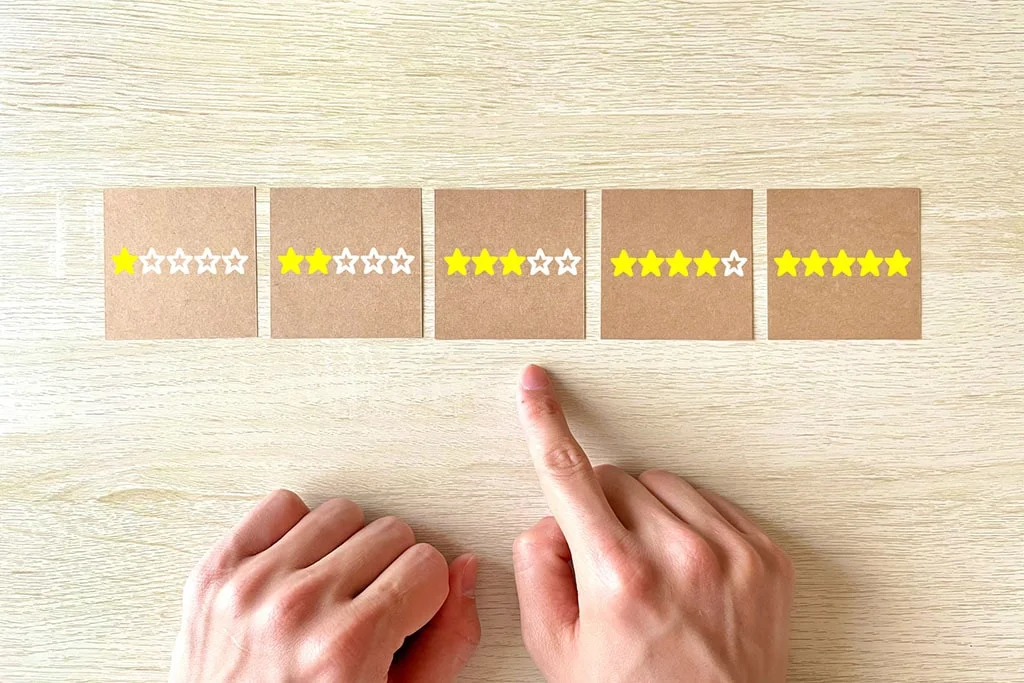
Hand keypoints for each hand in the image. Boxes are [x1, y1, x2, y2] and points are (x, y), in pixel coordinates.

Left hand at [170, 491, 479, 681]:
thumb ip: (447, 641)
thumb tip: (464, 570)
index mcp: (347, 647)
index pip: (428, 563)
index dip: (425, 594)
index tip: (407, 617)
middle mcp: (297, 610)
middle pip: (390, 532)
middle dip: (391, 570)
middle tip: (370, 610)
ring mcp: (250, 587)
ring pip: (340, 513)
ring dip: (346, 548)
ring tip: (335, 591)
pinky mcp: (217, 573)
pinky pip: (281, 506)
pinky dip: (296, 533)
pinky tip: (300, 569)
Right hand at [513, 365, 792, 682]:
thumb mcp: (558, 651)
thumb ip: (539, 572)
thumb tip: (551, 522)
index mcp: (619, 578)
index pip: (568, 477)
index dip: (545, 424)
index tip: (537, 387)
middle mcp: (680, 556)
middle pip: (616, 481)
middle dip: (600, 511)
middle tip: (607, 564)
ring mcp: (731, 553)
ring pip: (663, 485)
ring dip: (647, 514)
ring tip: (651, 571)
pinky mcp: (766, 557)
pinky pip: (710, 503)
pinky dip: (689, 526)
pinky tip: (685, 570)